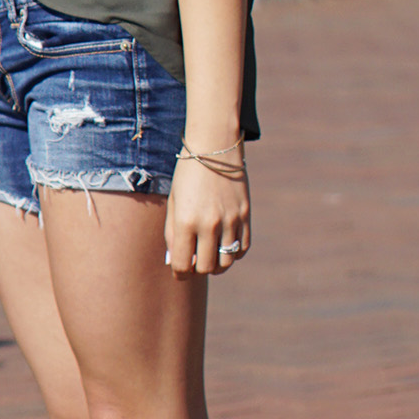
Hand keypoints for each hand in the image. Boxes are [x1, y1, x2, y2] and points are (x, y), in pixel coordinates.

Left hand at [163, 147, 249, 278]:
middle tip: (194, 260)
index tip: (179, 267)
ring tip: (210, 254)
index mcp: (186, 221)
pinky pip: (242, 248)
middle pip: (206, 268)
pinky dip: (234, 253)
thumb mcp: (173, 202)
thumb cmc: (187, 174)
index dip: (179, 272)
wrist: (214, 146)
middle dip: (197, 269)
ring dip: (217, 264)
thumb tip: (176, 261)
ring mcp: (230, 220)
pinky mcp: (245, 215)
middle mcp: (209, 224)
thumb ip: (172, 233)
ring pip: (226, 262)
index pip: (183, 265)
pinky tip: (225, 244)